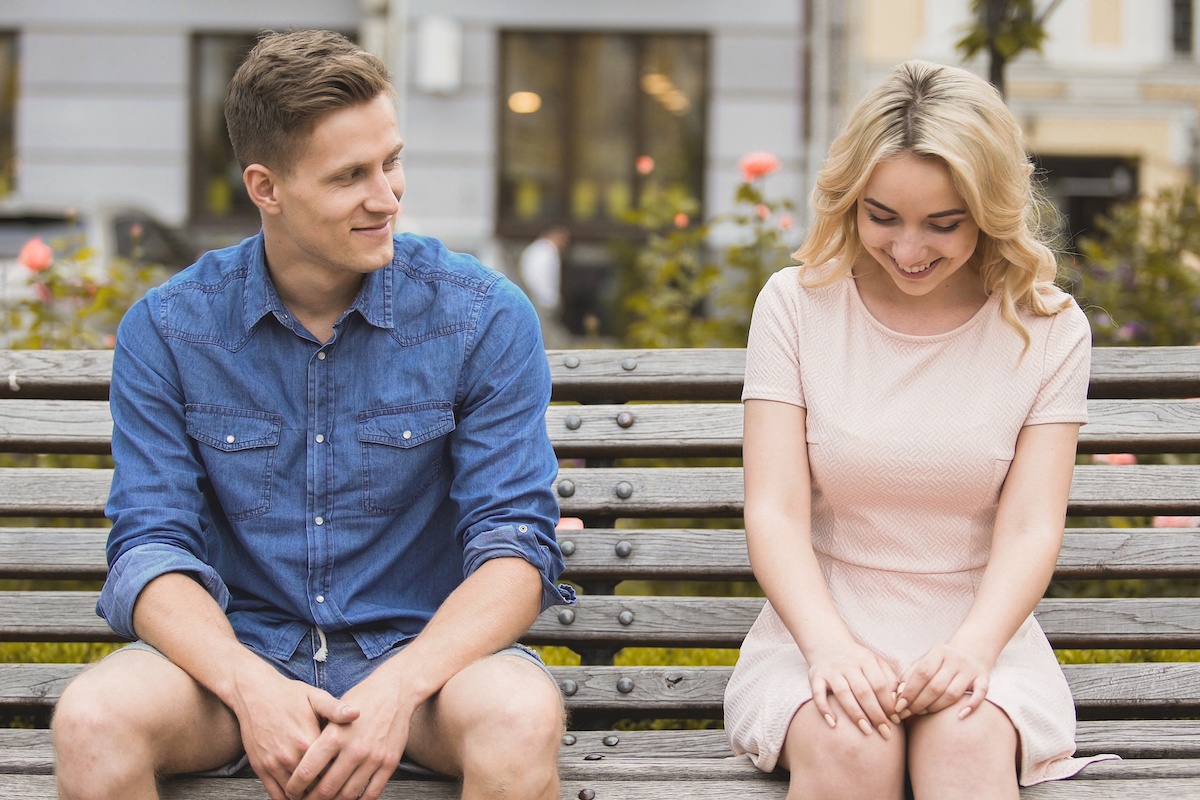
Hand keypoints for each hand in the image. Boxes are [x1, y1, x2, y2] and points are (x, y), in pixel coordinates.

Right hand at [229, 666, 359, 799]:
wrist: (254, 693)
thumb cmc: (288, 694)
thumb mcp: (315, 697)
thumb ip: (336, 709)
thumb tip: (357, 713)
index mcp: (308, 740)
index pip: (331, 770)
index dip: (341, 776)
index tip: (349, 776)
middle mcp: (290, 756)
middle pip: (315, 786)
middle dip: (327, 789)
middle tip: (337, 789)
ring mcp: (274, 764)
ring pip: (296, 794)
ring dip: (309, 796)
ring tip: (320, 793)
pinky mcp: (261, 768)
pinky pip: (276, 795)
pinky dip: (288, 798)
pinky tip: (300, 795)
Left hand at [284, 664, 414, 799]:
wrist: (395, 690)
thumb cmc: (362, 698)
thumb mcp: (334, 711)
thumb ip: (318, 738)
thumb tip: (299, 763)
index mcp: (335, 736)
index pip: (307, 771)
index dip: (295, 787)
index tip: (291, 792)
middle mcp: (354, 749)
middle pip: (326, 789)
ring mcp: (373, 758)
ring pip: (348, 795)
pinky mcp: (389, 763)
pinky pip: (372, 793)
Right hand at [808, 642, 898, 739]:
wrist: (827, 643)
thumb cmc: (857, 660)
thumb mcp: (876, 662)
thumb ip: (889, 679)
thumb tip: (900, 702)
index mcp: (865, 660)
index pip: (879, 684)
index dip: (888, 703)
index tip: (896, 721)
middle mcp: (848, 664)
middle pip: (863, 691)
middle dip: (876, 713)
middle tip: (886, 733)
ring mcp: (831, 670)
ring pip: (843, 693)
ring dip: (856, 714)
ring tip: (867, 731)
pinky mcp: (816, 676)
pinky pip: (818, 694)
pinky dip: (824, 708)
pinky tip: (833, 723)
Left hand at [896, 642, 989, 720]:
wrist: (970, 651)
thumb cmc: (940, 663)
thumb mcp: (924, 662)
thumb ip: (910, 676)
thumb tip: (897, 694)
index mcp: (938, 651)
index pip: (922, 673)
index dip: (909, 691)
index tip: (898, 706)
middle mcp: (956, 659)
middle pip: (936, 686)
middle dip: (919, 702)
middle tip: (907, 714)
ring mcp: (971, 669)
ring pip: (953, 693)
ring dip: (936, 707)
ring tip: (923, 713)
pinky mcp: (984, 678)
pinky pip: (980, 694)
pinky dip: (971, 705)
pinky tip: (960, 716)